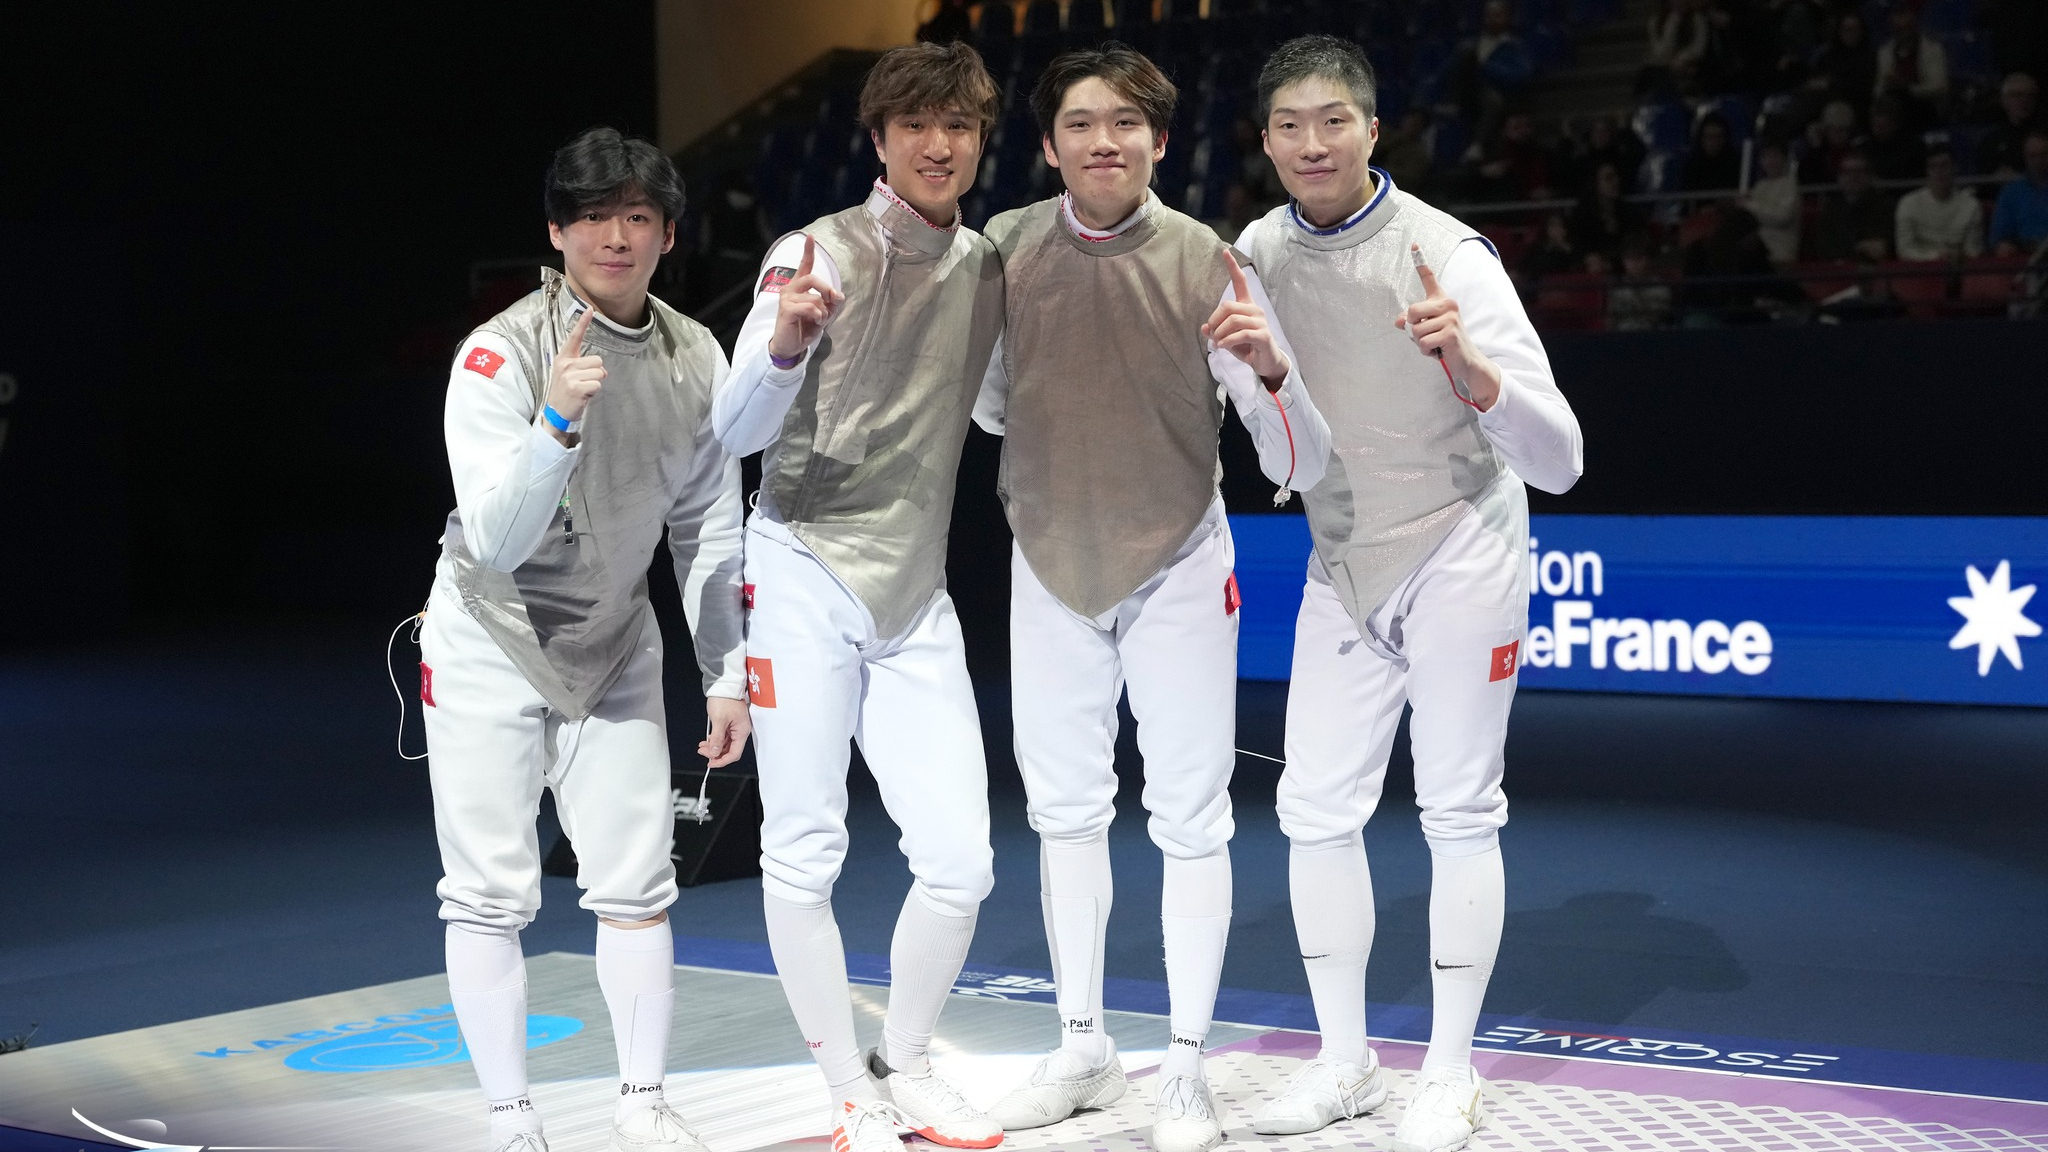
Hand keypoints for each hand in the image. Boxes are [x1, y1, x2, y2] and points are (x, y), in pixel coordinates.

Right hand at [545, 306, 604, 440]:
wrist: (556, 413)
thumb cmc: (565, 391)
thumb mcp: (567, 373)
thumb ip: (581, 365)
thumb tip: (601, 368)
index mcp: (563, 357)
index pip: (575, 337)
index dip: (583, 323)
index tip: (590, 309)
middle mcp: (565, 364)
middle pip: (598, 360)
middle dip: (596, 372)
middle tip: (583, 383)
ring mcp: (570, 376)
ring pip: (600, 372)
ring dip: (595, 383)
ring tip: (582, 389)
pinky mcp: (576, 388)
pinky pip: (598, 385)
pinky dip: (594, 392)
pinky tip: (583, 396)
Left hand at [699, 696, 751, 767]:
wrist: (724, 684)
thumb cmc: (724, 699)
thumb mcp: (719, 721)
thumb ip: (717, 739)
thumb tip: (715, 753)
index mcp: (742, 731)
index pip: (734, 754)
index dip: (722, 761)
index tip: (710, 763)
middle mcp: (740, 731)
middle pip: (729, 750)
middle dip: (716, 753)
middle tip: (703, 752)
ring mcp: (735, 727)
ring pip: (725, 744)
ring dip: (714, 747)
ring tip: (702, 746)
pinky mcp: (730, 724)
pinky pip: (723, 737)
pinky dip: (715, 740)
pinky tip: (707, 740)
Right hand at [767, 235, 843, 361]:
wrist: (790, 346)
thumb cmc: (805, 327)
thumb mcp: (823, 314)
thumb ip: (831, 302)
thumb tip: (838, 295)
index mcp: (798, 286)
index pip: (804, 265)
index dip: (808, 251)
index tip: (811, 237)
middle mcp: (790, 288)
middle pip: (813, 278)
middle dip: (827, 290)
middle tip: (832, 302)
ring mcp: (786, 298)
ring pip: (814, 297)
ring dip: (823, 311)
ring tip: (818, 321)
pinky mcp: (786, 309)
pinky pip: (810, 307)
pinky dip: (817, 316)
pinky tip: (814, 323)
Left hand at [1200, 248, 1289, 388]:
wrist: (1265, 363)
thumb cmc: (1247, 347)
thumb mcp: (1227, 338)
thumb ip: (1216, 331)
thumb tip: (1204, 328)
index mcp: (1247, 306)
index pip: (1240, 282)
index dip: (1232, 267)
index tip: (1225, 252)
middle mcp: (1255, 310)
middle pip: (1228, 306)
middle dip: (1215, 320)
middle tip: (1211, 334)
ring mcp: (1261, 322)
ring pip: (1233, 319)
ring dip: (1219, 333)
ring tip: (1217, 343)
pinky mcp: (1263, 335)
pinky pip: (1242, 333)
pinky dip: (1227, 340)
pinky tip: (1222, 346)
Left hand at [1396, 243, 1500, 410]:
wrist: (1466, 361)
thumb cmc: (1444, 343)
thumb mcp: (1426, 330)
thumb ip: (1411, 322)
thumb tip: (1398, 321)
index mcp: (1441, 300)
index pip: (1429, 278)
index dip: (1420, 261)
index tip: (1413, 244)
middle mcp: (1447, 304)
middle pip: (1411, 312)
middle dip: (1413, 329)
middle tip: (1427, 336)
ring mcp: (1450, 318)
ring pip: (1416, 330)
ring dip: (1420, 343)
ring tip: (1434, 344)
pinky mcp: (1450, 333)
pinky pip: (1423, 342)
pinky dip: (1426, 351)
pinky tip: (1437, 351)